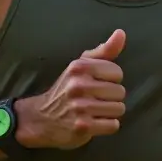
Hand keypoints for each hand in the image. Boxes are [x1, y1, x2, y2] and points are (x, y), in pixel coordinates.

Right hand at [17, 30, 126, 149]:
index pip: (117, 72)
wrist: (40, 118)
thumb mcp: (80, 66)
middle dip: (111, 98)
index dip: (111, 80)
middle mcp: (79, 86)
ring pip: (119, 109)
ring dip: (110, 112)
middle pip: (120, 92)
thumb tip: (121, 33)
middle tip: (95, 100)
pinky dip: (106, 125)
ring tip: (95, 111)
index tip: (98, 84)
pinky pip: (113, 125)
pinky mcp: (83, 127)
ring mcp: (81, 108)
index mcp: (79, 67)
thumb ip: (103, 51)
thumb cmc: (66, 89)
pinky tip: (94, 122)